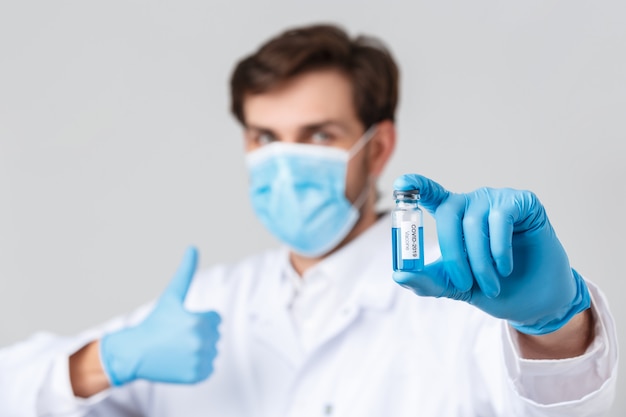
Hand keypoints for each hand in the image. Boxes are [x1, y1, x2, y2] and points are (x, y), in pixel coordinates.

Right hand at [100, 247, 220, 385]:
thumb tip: (193, 247)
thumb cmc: (155, 322)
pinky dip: (198, 365)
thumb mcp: (171, 296)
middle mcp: (201, 342)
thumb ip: (185, 272)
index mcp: (198, 321)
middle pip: (214, 335)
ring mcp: (200, 360)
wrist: (137, 353)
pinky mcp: (198, 376)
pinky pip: (208, 367)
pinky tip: (181, 361)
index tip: (181, 323)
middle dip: (199, 334)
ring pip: (212, 350)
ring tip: (178, 348)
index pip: (215, 319)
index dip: (199, 319)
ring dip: (200, 349)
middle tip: (176, 337)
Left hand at [392, 174, 589, 334]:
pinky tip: (505, 267)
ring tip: (491, 284)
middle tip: (464, 283)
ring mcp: (497, 200)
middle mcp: (472, 203)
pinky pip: (501, 219)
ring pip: (474, 223)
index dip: (416, 186)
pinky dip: (499, 249)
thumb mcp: (454, 286)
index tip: (402, 183)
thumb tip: (398, 275)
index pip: (429, 194)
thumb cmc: (493, 288)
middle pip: (448, 213)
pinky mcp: (523, 203)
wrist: (535, 301)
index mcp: (452, 216)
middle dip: (453, 253)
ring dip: (480, 261)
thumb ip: (427, 280)